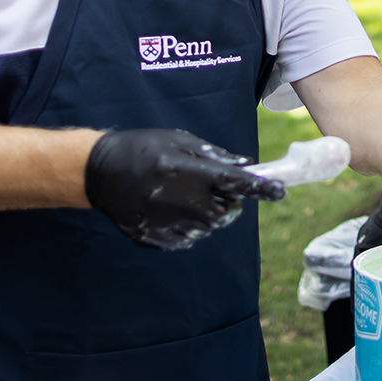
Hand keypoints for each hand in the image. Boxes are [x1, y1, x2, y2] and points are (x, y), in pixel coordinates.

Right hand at [85, 129, 284, 249]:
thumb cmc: (144, 148)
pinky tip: (170, 209)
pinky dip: (188, 227)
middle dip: (228, 203)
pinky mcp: (156, 238)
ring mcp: (168, 223)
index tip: (280, 192)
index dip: (261, 188)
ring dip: (207, 216)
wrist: (101, 171)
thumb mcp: (179, 141)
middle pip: (225, 213)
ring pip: (207, 228)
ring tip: (183, 196)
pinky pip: (187, 239)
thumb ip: (214, 156)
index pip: (236, 184)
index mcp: (189, 172)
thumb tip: (245, 165)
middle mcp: (181, 201)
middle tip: (213, 189)